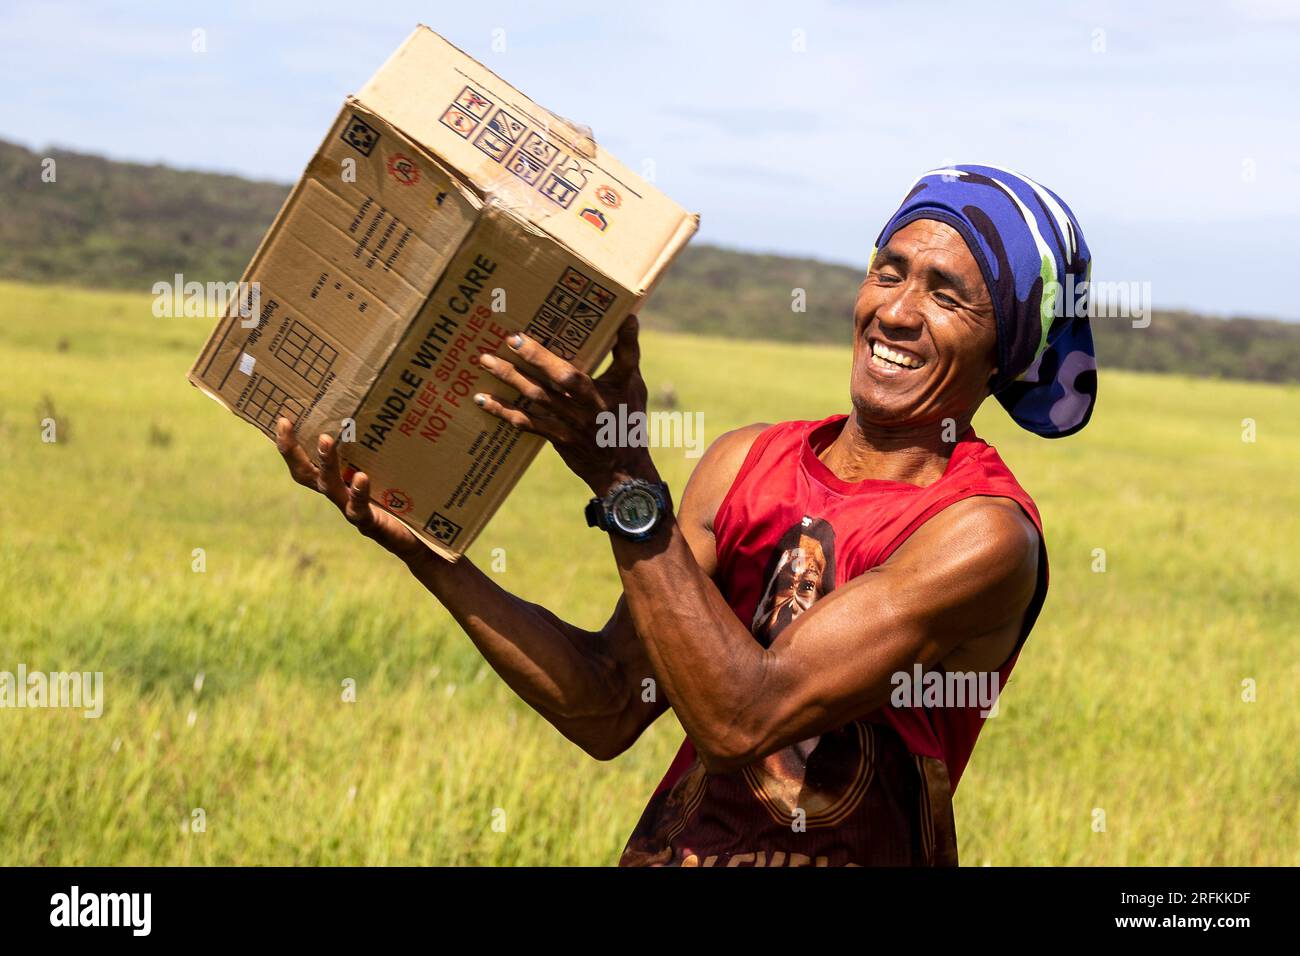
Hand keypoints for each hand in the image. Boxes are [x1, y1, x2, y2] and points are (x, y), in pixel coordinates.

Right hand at [275, 417, 428, 564]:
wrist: (419, 540)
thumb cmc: (404, 500)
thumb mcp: (391, 470)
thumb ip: (385, 446)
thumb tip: (387, 404)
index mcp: (339, 481)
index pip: (305, 462)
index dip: (290, 444)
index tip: (283, 419)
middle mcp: (339, 495)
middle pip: (306, 474)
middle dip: (293, 450)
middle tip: (287, 424)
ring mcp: (351, 510)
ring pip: (330, 487)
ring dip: (326, 463)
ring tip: (326, 440)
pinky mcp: (370, 524)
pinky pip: (358, 508)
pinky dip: (358, 492)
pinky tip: (361, 477)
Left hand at [473, 315, 658, 495]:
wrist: (622, 471)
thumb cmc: (627, 421)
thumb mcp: (633, 387)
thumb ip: (627, 354)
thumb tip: (628, 318)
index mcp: (613, 389)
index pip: (622, 359)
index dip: (621, 341)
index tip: (617, 319)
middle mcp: (592, 406)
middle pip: (564, 377)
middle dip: (537, 357)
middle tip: (512, 338)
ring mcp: (573, 423)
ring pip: (539, 397)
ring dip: (511, 378)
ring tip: (486, 361)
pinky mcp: (558, 437)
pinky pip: (527, 422)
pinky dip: (503, 411)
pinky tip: (482, 399)